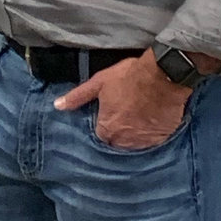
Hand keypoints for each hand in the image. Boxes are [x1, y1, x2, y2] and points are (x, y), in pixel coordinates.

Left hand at [54, 49, 211, 149]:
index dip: (105, 125)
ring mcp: (143, 142)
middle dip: (119, 133)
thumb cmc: (129, 77)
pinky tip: (152, 122)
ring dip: (135, 135)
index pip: (100, 136)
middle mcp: (123, 141)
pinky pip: (152, 142)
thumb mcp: (99, 83)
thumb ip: (78, 97)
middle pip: (117, 143)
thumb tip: (57, 106)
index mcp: (106, 129)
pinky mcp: (161, 139)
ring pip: (134, 144)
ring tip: (139, 119)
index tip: (110, 115)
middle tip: (126, 116)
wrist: (163, 76)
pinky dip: (151, 135)